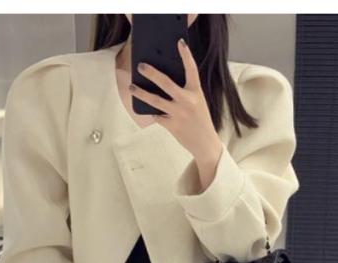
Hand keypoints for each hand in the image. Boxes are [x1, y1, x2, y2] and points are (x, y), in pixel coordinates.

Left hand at [129, 37, 223, 167]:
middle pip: (166, 83)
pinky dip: (152, 112)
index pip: (192, 70)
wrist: (205, 144)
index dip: (186, 55)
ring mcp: (179, 114)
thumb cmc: (199, 120)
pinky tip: (147, 109)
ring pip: (155, 100)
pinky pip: (157, 116)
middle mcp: (187, 101)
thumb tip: (162, 84)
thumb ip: (184, 92)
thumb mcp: (197, 102)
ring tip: (132, 87)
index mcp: (196, 92)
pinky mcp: (172, 126)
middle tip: (141, 66)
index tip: (180, 42)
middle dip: (151, 73)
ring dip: (141, 93)